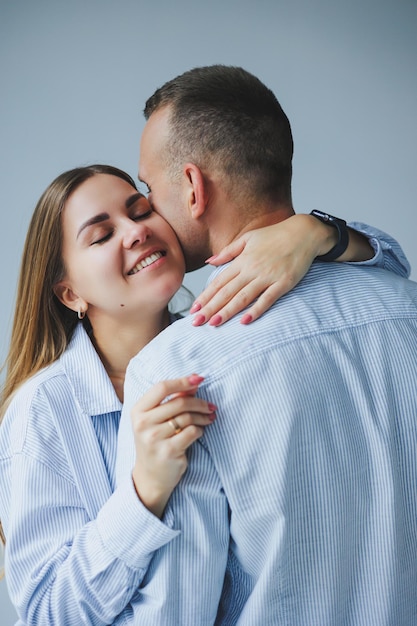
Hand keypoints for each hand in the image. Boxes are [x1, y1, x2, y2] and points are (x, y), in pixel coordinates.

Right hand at [131, 374, 215, 517]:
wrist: (150, 476)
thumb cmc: (155, 441)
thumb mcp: (156, 419)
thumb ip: (172, 400)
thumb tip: (194, 381)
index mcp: (138, 411)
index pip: (162, 388)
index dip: (182, 381)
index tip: (199, 379)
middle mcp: (143, 424)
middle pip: (178, 402)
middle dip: (199, 402)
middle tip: (210, 406)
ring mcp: (154, 438)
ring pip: (187, 417)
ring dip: (203, 416)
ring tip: (208, 418)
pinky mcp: (168, 451)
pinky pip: (192, 432)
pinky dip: (200, 430)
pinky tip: (199, 431)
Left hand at [190, 214, 334, 325]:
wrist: (304, 232)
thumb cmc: (275, 235)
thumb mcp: (248, 238)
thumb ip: (228, 252)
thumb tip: (210, 262)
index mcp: (242, 260)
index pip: (219, 281)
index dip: (205, 296)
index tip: (195, 308)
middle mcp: (252, 269)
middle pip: (227, 292)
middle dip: (210, 308)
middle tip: (197, 321)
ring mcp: (268, 276)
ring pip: (243, 297)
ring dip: (227, 311)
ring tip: (213, 323)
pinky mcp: (283, 283)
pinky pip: (267, 299)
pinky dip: (256, 310)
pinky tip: (244, 320)